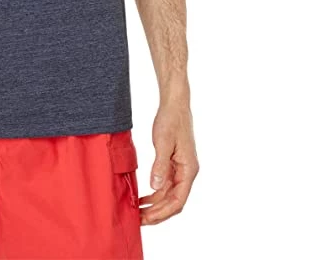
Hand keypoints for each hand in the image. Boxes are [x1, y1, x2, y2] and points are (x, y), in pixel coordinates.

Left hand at [139, 99, 198, 224]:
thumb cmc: (171, 120)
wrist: (174, 104)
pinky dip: (154, 194)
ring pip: (168, 195)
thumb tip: (155, 187)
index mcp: (189, 170)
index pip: (178, 200)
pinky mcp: (173, 164)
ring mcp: (180, 169)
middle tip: (139, 221)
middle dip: (157, 213)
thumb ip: (160, 165)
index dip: (162, 212)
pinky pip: (165, 185)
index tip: (147, 219)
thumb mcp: (163, 142)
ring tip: (138, 213)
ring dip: (155, 206)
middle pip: (173, 202)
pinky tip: (142, 198)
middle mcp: (187, 173)